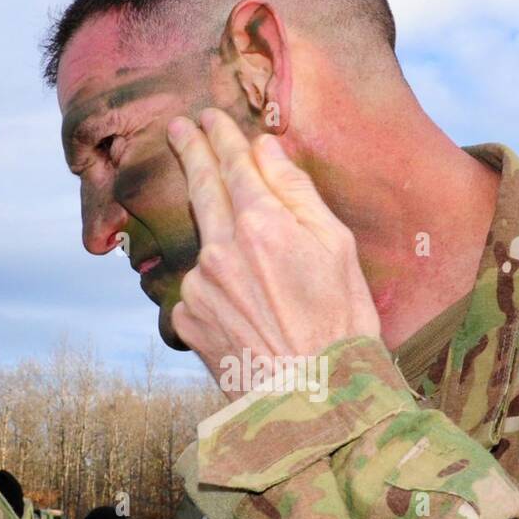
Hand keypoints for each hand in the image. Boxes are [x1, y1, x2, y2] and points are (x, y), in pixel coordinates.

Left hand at [166, 108, 379, 398]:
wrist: (311, 401)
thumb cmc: (339, 325)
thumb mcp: (337, 249)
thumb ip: (297, 192)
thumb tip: (266, 150)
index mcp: (261, 224)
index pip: (233, 164)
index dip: (220, 136)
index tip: (208, 117)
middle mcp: (219, 249)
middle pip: (200, 189)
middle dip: (190, 152)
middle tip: (179, 127)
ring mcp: (198, 286)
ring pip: (206, 248)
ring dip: (222, 247)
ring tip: (265, 284)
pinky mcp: (187, 319)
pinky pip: (201, 290)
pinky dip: (219, 291)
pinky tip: (250, 316)